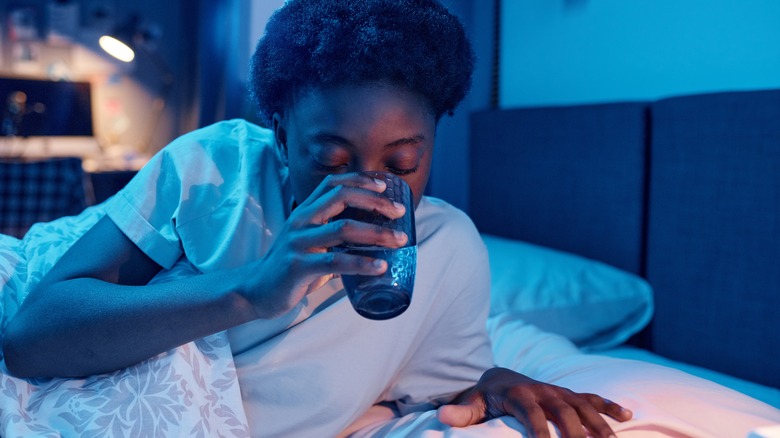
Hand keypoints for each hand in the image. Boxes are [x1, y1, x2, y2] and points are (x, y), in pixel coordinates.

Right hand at [242, 173, 407, 317]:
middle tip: (400, 212)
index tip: (385, 185)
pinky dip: (362, 263)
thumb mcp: (310, 242)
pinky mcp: (298, 267)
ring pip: (343, 229)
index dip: (360, 179)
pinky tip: (380, 266)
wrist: (255, 291)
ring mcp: (298, 243)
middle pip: (341, 198)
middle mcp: (300, 222)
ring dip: (377, 233)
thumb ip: (335, 236)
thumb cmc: (291, 266)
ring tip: (400, 240)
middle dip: (375, 202)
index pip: (332, 184)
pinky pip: (336, 262)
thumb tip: (373, 237)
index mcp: (304, 212)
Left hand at [437, 367, 631, 437]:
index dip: (539, 430)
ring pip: (582, 404)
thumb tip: (441, 416)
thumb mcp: (470, 404)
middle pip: (563, 410)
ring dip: (599, 422)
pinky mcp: (567, 393)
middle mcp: (541, 390)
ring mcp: (557, 391)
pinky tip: (627, 416)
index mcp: (517, 393)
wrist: (497, 376)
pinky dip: (609, 405)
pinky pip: (591, 397)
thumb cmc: (484, 397)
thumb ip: (461, 413)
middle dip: (576, 430)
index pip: (531, 413)